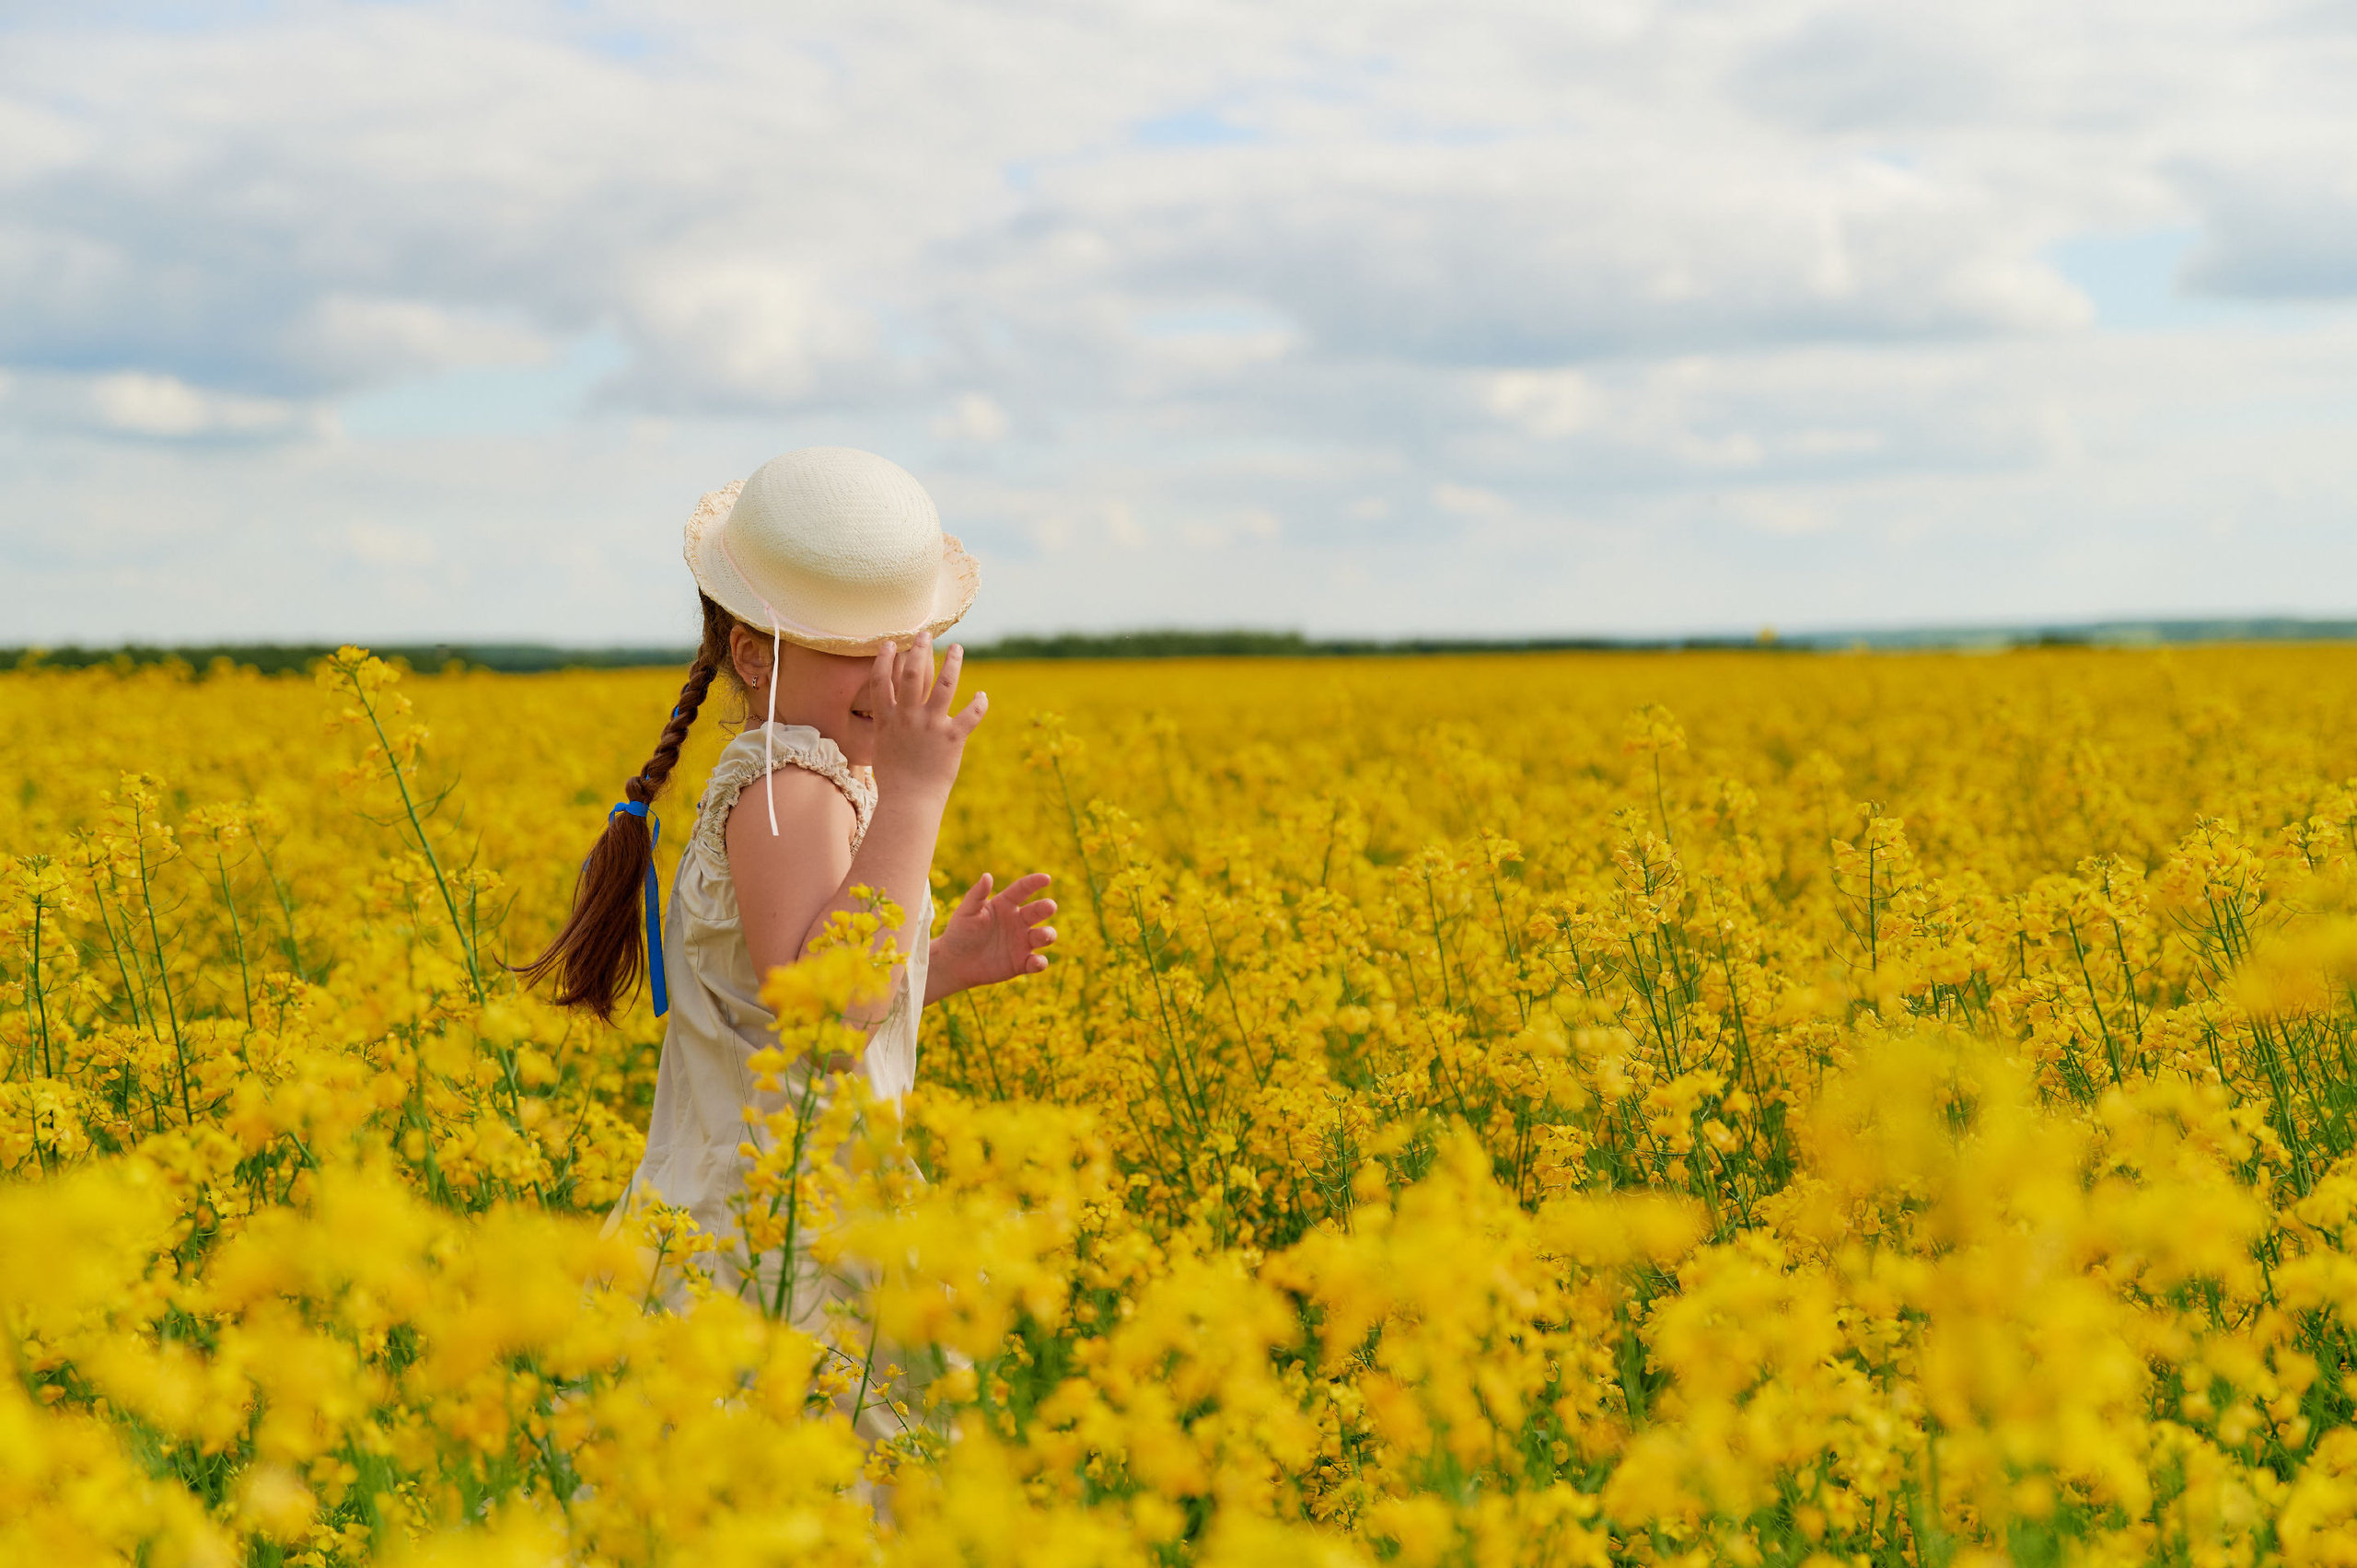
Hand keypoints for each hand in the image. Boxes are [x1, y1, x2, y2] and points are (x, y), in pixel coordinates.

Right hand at [868, 634, 984, 801]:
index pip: (881, 682)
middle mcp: (908, 718)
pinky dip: (979, 704)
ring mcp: (930, 726)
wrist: (908, 802)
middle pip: (911, 675)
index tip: (890, 643)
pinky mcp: (952, 738)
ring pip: (943, 685)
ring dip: (952, 663)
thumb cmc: (895, 781)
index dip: (884, 660)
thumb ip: (888, 730)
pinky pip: (970, 714)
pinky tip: (982, 696)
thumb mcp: (882, 749)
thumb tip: (890, 722)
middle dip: (918, 651)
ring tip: (957, 648)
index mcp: (887, 720)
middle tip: (924, 634)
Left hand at [927, 871, 1055, 1001]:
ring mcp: (1022, 942)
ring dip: (1048, 934)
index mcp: (1006, 904)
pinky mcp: (1022, 963)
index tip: (1046, 878)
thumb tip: (987, 876)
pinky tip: (1034, 962)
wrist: (954, 963)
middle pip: (1039, 911)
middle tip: (1050, 906)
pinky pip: (1037, 962)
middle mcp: (1018, 921)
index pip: (1023, 889)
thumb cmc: (960, 933)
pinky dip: (1040, 962)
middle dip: (1047, 907)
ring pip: (1044, 935)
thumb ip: (977, 894)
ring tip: (1041, 935)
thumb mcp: (966, 912)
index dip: (1035, 883)